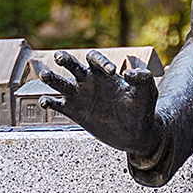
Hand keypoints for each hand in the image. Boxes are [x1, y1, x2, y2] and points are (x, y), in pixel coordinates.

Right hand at [40, 51, 159, 154]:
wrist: (137, 134)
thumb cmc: (142, 109)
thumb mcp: (147, 92)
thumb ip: (143, 79)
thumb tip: (129, 73)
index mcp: (104, 74)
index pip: (95, 59)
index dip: (101, 61)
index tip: (113, 71)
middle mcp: (89, 82)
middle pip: (72, 65)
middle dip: (65, 59)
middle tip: (60, 58)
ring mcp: (80, 97)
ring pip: (60, 83)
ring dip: (51, 78)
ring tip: (45, 75)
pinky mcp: (74, 113)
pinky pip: (57, 105)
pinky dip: (48, 102)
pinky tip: (45, 102)